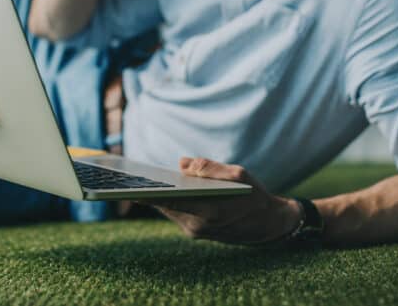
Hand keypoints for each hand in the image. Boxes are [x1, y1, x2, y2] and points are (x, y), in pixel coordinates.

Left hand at [144, 158, 302, 243]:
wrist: (269, 225)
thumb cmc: (254, 196)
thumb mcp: (238, 175)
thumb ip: (209, 168)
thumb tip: (181, 164)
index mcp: (208, 211)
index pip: (168, 201)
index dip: (146, 193)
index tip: (128, 186)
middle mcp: (198, 225)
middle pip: (163, 205)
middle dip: (149, 190)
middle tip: (129, 176)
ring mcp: (195, 231)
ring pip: (168, 208)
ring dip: (157, 195)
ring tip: (140, 178)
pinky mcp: (195, 232)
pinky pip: (175, 212)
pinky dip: (168, 200)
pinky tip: (160, 186)